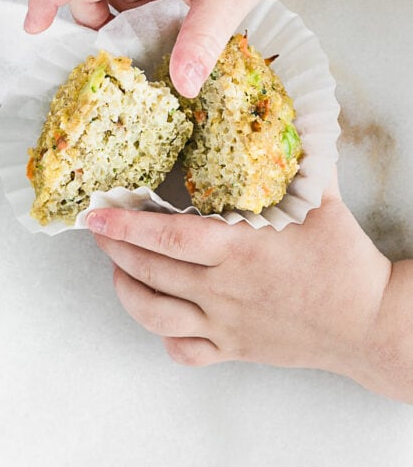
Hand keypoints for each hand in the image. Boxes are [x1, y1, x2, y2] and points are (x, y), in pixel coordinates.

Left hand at [85, 181, 410, 400]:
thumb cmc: (345, 262)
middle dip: (115, 249)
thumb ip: (300, 159)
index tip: (98, 214)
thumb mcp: (322, 202)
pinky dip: (164, 337)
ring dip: (128, 291)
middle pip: (150, 272)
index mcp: (239, 251)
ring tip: (118, 269)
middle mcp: (223, 291)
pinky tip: (160, 316)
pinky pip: (183, 352)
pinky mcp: (232, 350)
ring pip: (155, 316)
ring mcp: (224, 326)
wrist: (367, 324)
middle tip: (99, 230)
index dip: (127, 225)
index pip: (168, 237)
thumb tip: (288, 114)